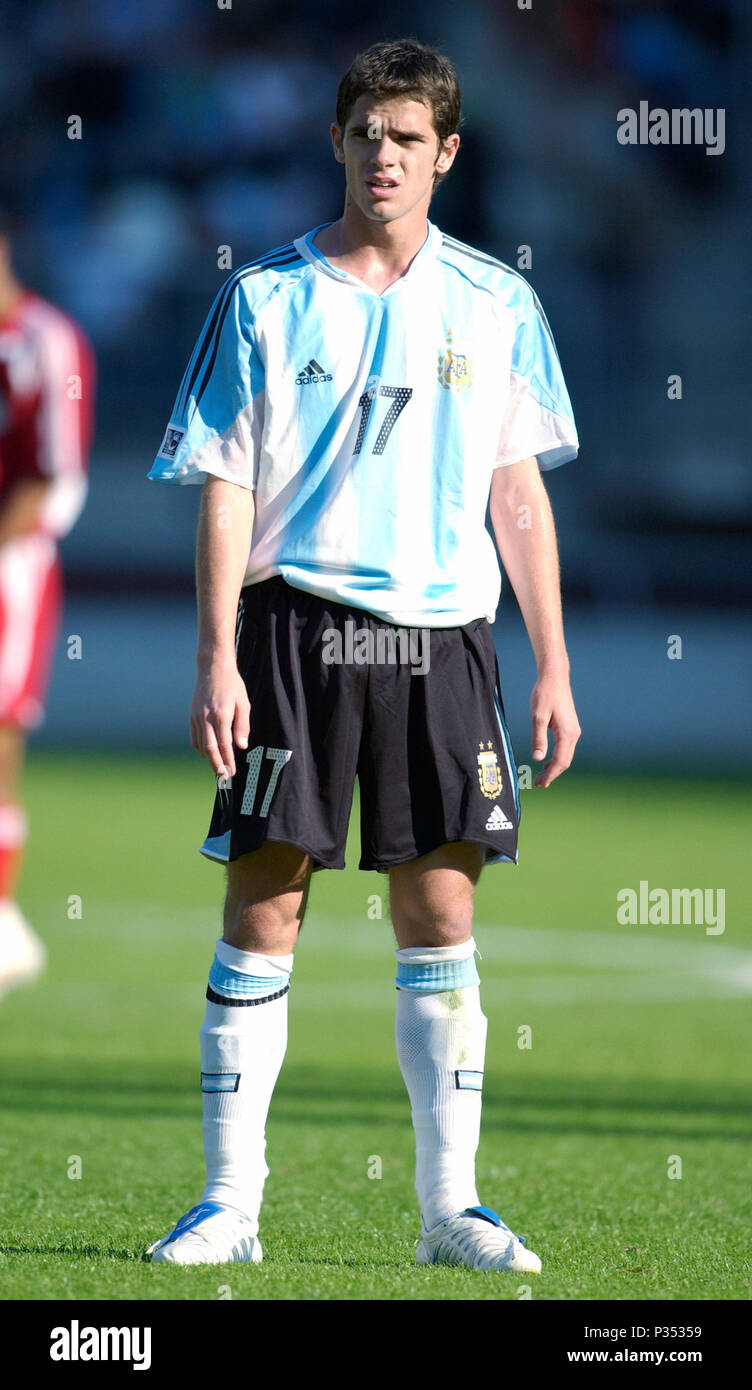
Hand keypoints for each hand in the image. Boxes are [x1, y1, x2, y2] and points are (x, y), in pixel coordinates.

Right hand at [189, 656, 250, 777]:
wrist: (212, 669)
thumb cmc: (232, 685)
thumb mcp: (243, 703)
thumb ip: (242, 726)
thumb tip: (241, 746)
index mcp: (221, 715)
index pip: (224, 745)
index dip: (228, 760)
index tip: (232, 772)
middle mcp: (205, 718)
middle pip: (210, 749)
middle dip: (217, 765)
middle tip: (224, 777)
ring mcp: (196, 717)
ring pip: (200, 745)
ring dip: (209, 758)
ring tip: (218, 767)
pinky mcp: (192, 716)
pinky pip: (194, 737)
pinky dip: (200, 748)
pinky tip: (208, 753)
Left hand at [530, 673, 580, 787]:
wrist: (554, 678)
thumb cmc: (545, 695)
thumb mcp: (537, 717)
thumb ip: (538, 739)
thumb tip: (538, 759)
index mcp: (567, 733)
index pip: (561, 760)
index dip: (551, 774)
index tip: (541, 783)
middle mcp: (574, 734)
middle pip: (565, 761)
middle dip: (553, 774)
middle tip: (539, 784)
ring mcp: (573, 730)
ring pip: (565, 755)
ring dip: (554, 767)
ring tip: (541, 776)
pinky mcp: (569, 727)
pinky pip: (564, 748)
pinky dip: (556, 758)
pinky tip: (546, 762)